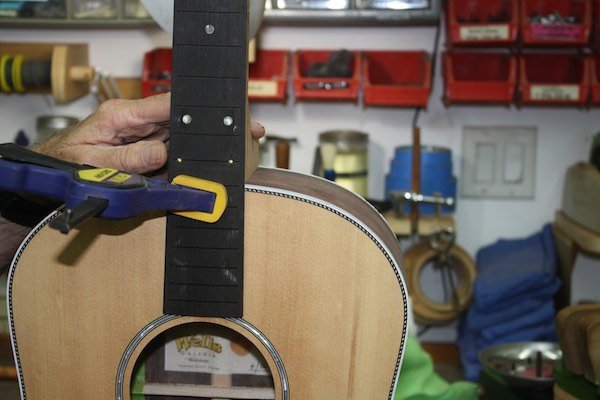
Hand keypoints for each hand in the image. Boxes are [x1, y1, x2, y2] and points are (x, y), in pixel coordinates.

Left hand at [34, 93, 265, 173]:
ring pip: (180, 136)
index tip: (218, 113)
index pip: (165, 104)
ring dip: (201, 144)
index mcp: (122, 115)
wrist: (53, 170)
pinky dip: (187, 159)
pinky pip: (172, 151)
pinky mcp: (146, 148)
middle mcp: (137, 121)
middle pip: (180, 119)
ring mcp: (143, 134)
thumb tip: (160, 153)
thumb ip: (127, 158)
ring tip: (231, 149)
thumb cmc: (65, 162)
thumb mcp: (92, 162)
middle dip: (208, 126)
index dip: (194, 107)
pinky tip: (204, 163)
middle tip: (241, 131)